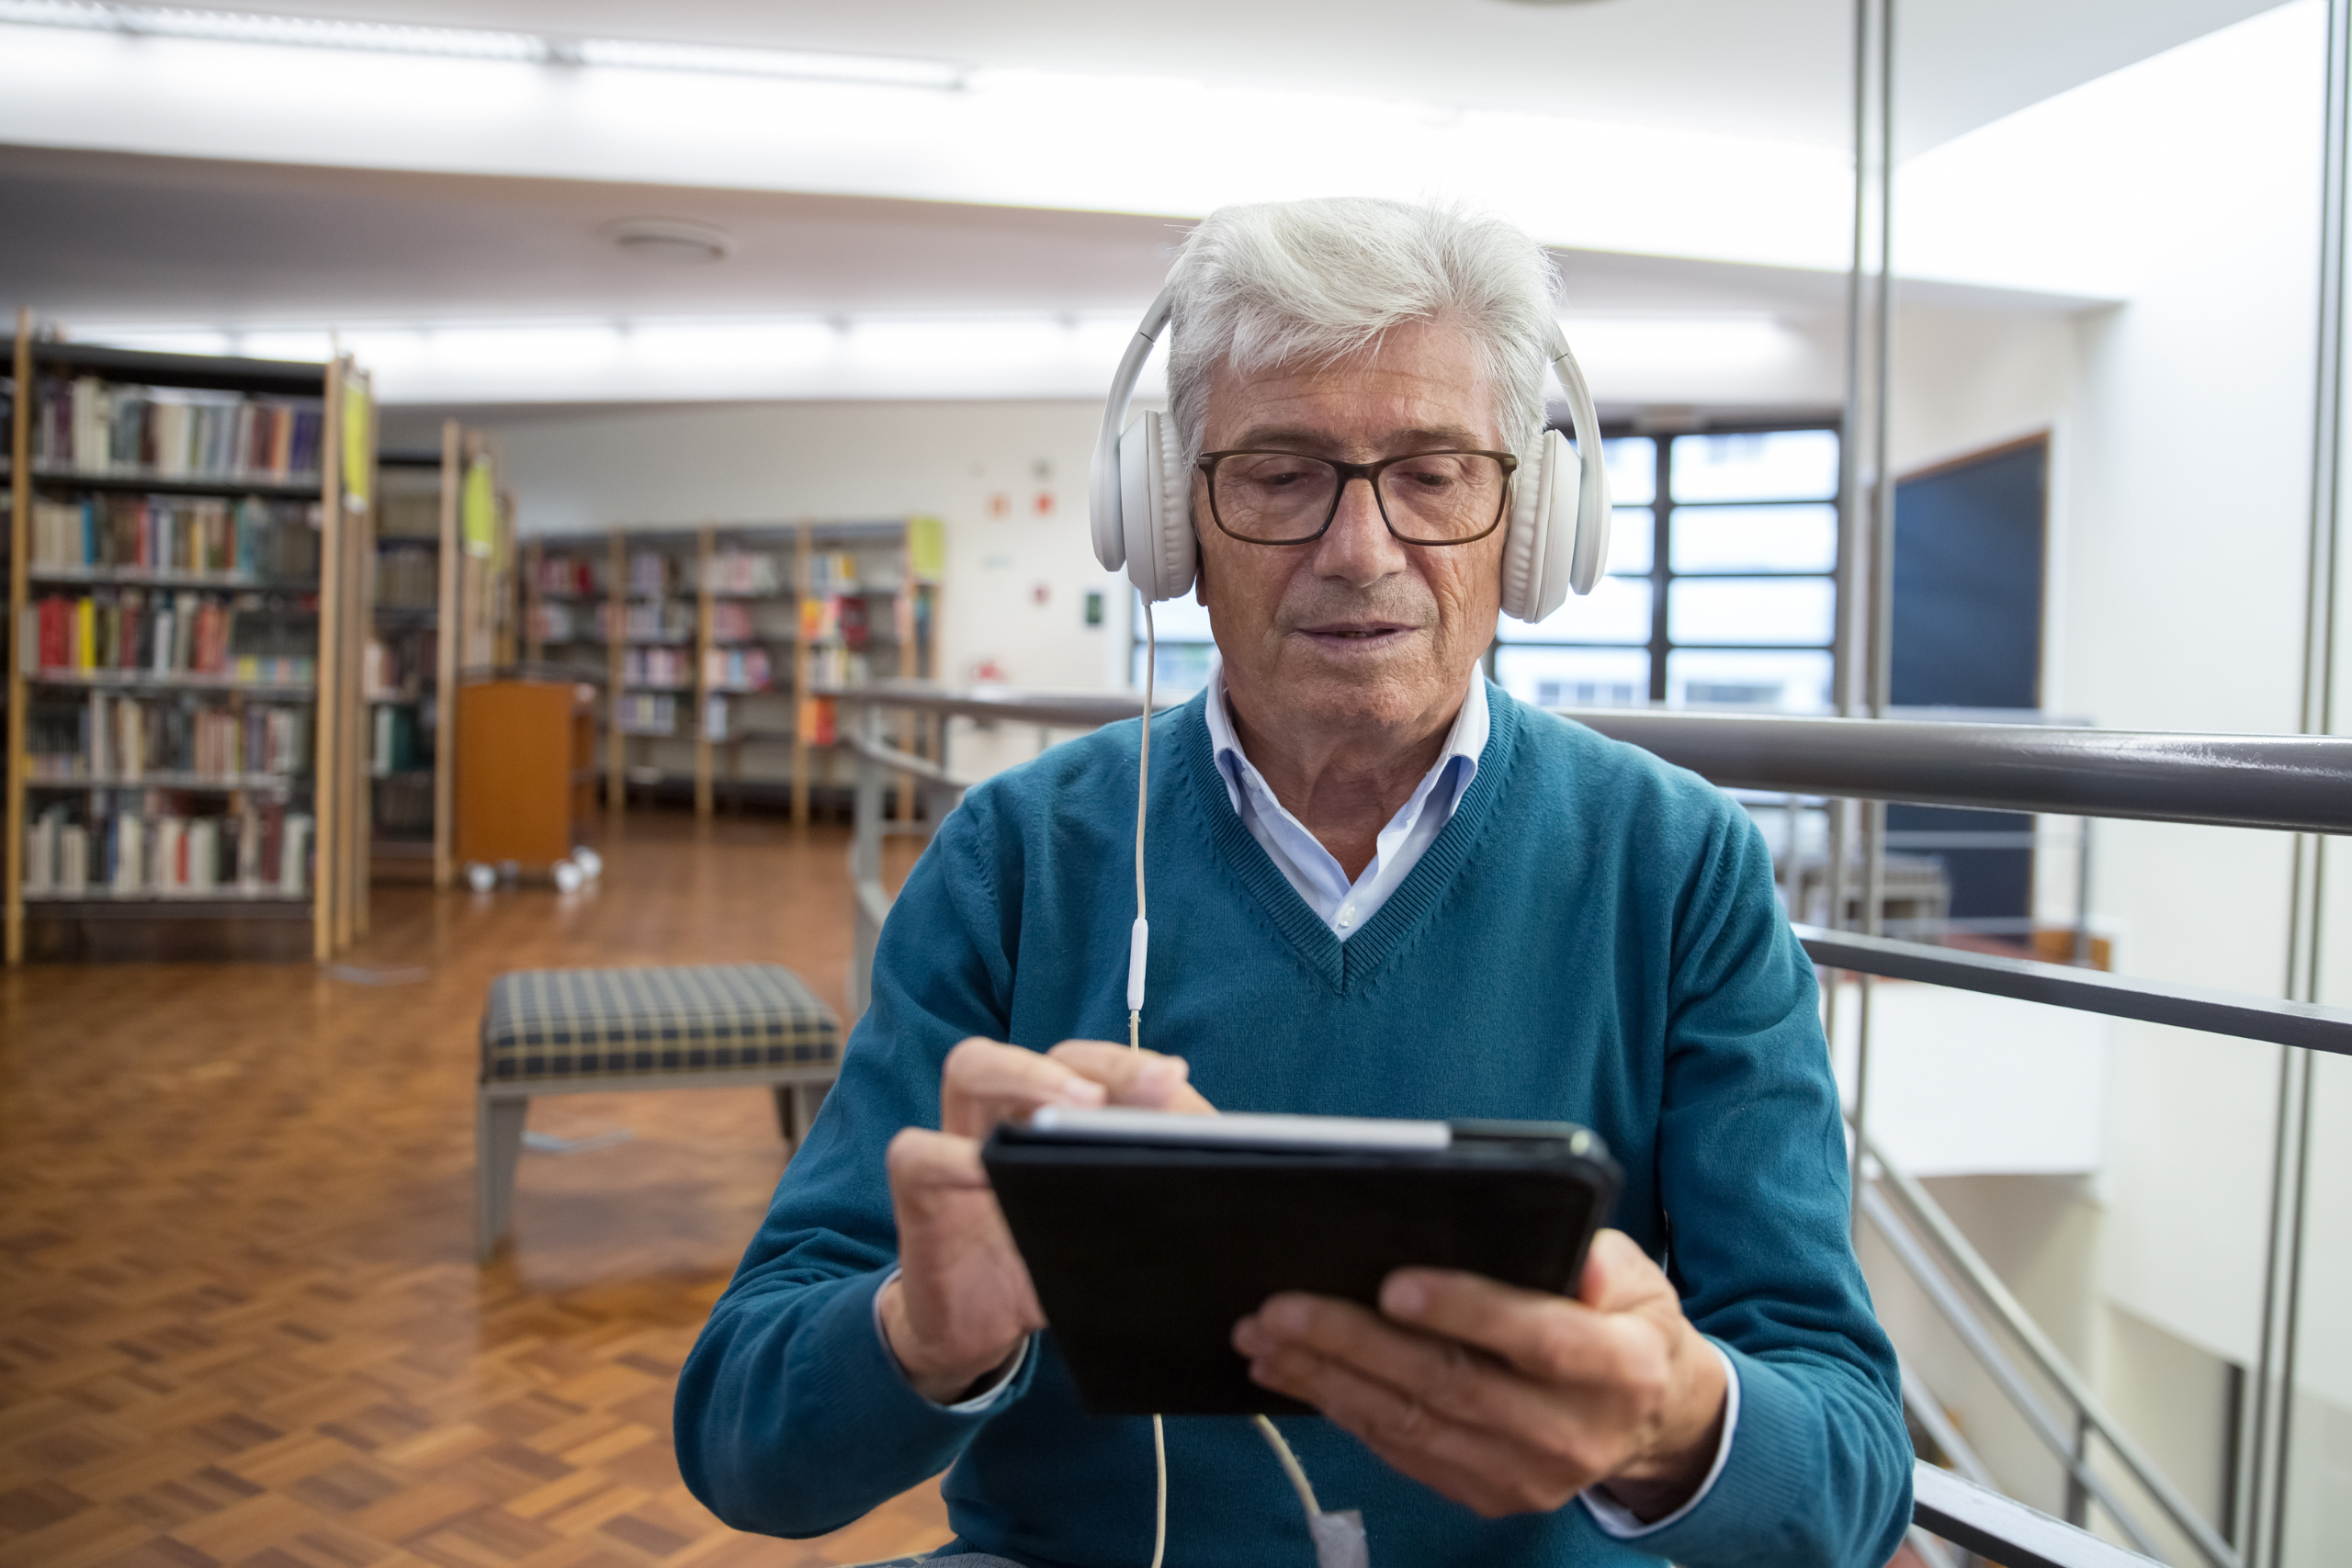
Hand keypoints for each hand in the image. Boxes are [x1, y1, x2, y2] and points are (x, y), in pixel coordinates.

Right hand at [880, 1038, 1214, 1402]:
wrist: (986, 1331)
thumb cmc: (1058, 1260)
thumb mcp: (1117, 1219)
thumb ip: (1156, 1174)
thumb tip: (1216, 1151)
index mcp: (1056, 1110)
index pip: (1088, 1061)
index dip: (1127, 1065)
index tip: (1173, 1080)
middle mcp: (1007, 1112)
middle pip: (1042, 1042)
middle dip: (1075, 1061)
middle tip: (1112, 1095)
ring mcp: (959, 1144)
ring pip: (970, 1069)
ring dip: (1021, 1077)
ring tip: (1067, 1111)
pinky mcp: (922, 1195)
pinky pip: (918, 1154)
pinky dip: (950, 1158)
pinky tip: (986, 1176)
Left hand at [1230, 1230, 1727, 1520]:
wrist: (1651, 1420)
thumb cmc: (1626, 1324)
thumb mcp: (1638, 1277)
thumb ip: (1598, 1257)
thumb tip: (1552, 1241)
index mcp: (1621, 1368)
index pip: (1538, 1339)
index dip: (1466, 1310)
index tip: (1393, 1283)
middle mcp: (1574, 1433)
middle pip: (1451, 1385)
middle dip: (1355, 1343)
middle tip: (1282, 1307)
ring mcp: (1527, 1475)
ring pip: (1410, 1425)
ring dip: (1326, 1379)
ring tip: (1264, 1336)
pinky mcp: (1489, 1493)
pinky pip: (1402, 1452)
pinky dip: (1342, 1411)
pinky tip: (1296, 1374)